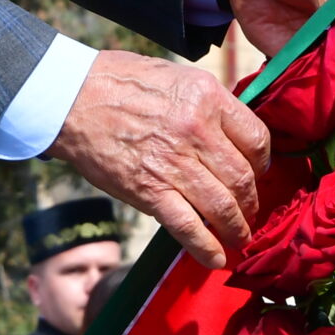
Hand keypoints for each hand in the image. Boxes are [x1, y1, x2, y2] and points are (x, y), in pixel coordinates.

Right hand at [47, 51, 268, 269]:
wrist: (71, 99)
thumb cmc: (120, 81)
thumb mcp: (177, 75)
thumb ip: (208, 103)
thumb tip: (230, 131)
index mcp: (208, 97)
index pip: (257, 139)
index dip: (263, 164)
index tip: (257, 174)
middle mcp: (197, 131)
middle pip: (244, 178)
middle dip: (251, 203)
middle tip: (249, 212)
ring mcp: (174, 164)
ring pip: (223, 207)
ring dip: (236, 229)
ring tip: (239, 238)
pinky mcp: (149, 192)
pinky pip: (188, 227)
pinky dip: (207, 248)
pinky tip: (216, 259)